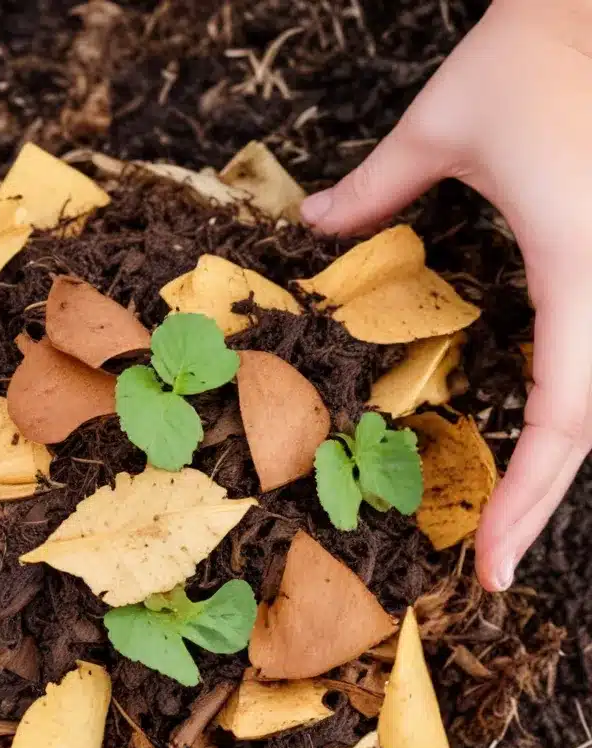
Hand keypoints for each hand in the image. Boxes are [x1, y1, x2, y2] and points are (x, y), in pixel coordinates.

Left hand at [300, 0, 591, 590]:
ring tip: (506, 518)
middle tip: (489, 568)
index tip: (489, 564)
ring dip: (555, 466)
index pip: (566, 414)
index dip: (528, 498)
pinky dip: (568, 409)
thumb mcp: (446, 121)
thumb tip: (311, 227)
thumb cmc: (543, 45)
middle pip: (591, 429)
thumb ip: (375, 186)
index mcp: (582, 264)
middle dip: (538, 503)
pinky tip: (534, 439)